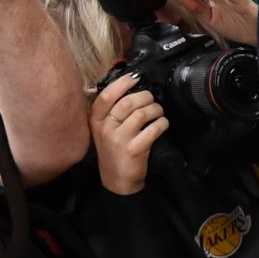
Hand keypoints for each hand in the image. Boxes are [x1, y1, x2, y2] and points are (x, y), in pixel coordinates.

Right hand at [91, 74, 167, 195]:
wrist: (117, 179)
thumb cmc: (113, 150)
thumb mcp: (104, 130)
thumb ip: (112, 111)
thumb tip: (130, 86)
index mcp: (96, 121)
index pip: (106, 96)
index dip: (122, 84)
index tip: (135, 78)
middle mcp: (105, 129)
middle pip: (127, 103)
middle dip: (145, 97)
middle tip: (152, 99)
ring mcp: (120, 139)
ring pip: (142, 114)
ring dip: (156, 109)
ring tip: (158, 112)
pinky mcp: (135, 149)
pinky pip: (153, 129)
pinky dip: (162, 123)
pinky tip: (162, 124)